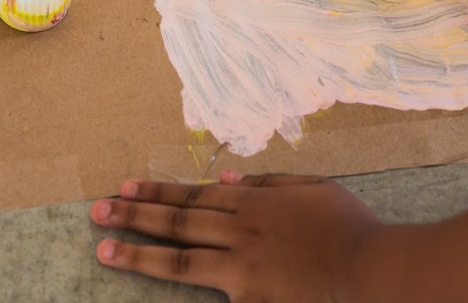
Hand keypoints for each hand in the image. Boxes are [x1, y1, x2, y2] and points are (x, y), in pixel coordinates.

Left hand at [91, 171, 381, 302]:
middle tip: (97, 211)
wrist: (370, 270)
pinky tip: (155, 286)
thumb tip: (223, 177)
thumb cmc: (349, 225)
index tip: (126, 188)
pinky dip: (182, 292)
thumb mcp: (312, 186)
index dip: (157, 192)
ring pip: (180, 259)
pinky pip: (210, 296)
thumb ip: (266, 182)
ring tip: (104, 248)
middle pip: (177, 222)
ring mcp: (241, 271)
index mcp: (253, 202)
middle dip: (134, 216)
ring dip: (139, 253)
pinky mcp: (250, 302)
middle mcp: (239, 233)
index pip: (193, 195)